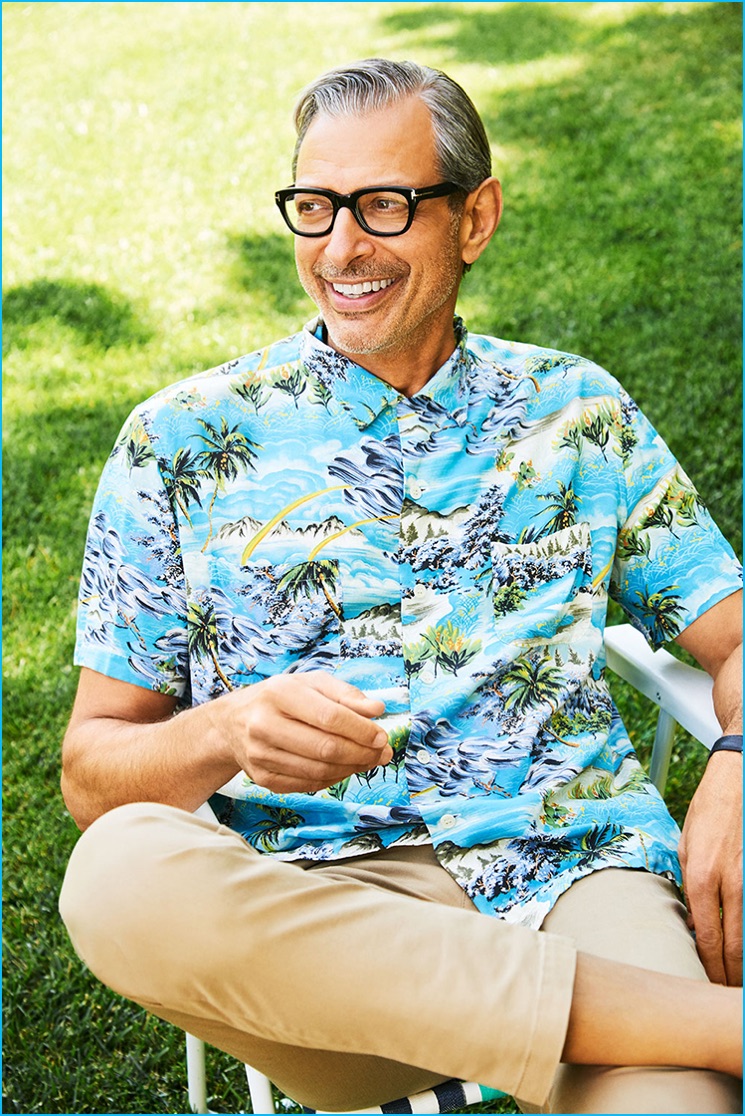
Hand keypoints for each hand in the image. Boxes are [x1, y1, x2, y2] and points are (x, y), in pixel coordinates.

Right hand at [208, 671, 390, 793]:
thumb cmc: (280, 698)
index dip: (360, 730)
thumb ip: (346, 694)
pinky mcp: (263, 778)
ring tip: (369, 760)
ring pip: (319, 771)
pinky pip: (308, 785)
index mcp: (279, 693)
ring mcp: (261, 755)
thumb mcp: (311, 683)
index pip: (329, 717)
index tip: (381, 736)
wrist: (232, 722)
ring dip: (352, 769)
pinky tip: (344, 768)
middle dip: (362, 753)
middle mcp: (264, 724)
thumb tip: (377, 709)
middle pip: (326, 748)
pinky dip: (333, 779)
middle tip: (382, 752)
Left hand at [679, 751, 742, 985]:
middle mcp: (730, 883)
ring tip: (737, 979)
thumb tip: (696, 924)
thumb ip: (690, 886)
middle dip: (730, 975)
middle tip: (725, 991)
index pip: (707, 939)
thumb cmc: (709, 811)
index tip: (707, 983)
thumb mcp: (687, 846)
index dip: (709, 968)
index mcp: (701, 876)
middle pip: (735, 947)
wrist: (738, 779)